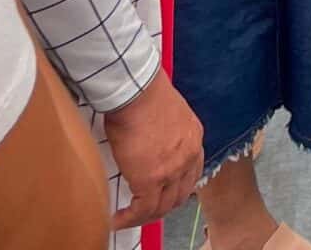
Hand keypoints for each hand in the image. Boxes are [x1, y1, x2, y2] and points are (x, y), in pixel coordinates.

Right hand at [104, 75, 203, 227]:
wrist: (136, 91)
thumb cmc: (143, 94)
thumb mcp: (167, 114)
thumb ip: (164, 133)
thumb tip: (149, 142)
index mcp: (193, 138)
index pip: (191, 173)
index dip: (176, 187)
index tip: (162, 193)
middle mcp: (188, 156)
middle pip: (180, 194)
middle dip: (162, 205)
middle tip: (144, 210)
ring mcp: (172, 170)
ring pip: (162, 206)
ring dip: (145, 216)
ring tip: (128, 217)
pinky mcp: (150, 180)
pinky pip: (142, 209)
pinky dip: (129, 218)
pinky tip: (118, 218)